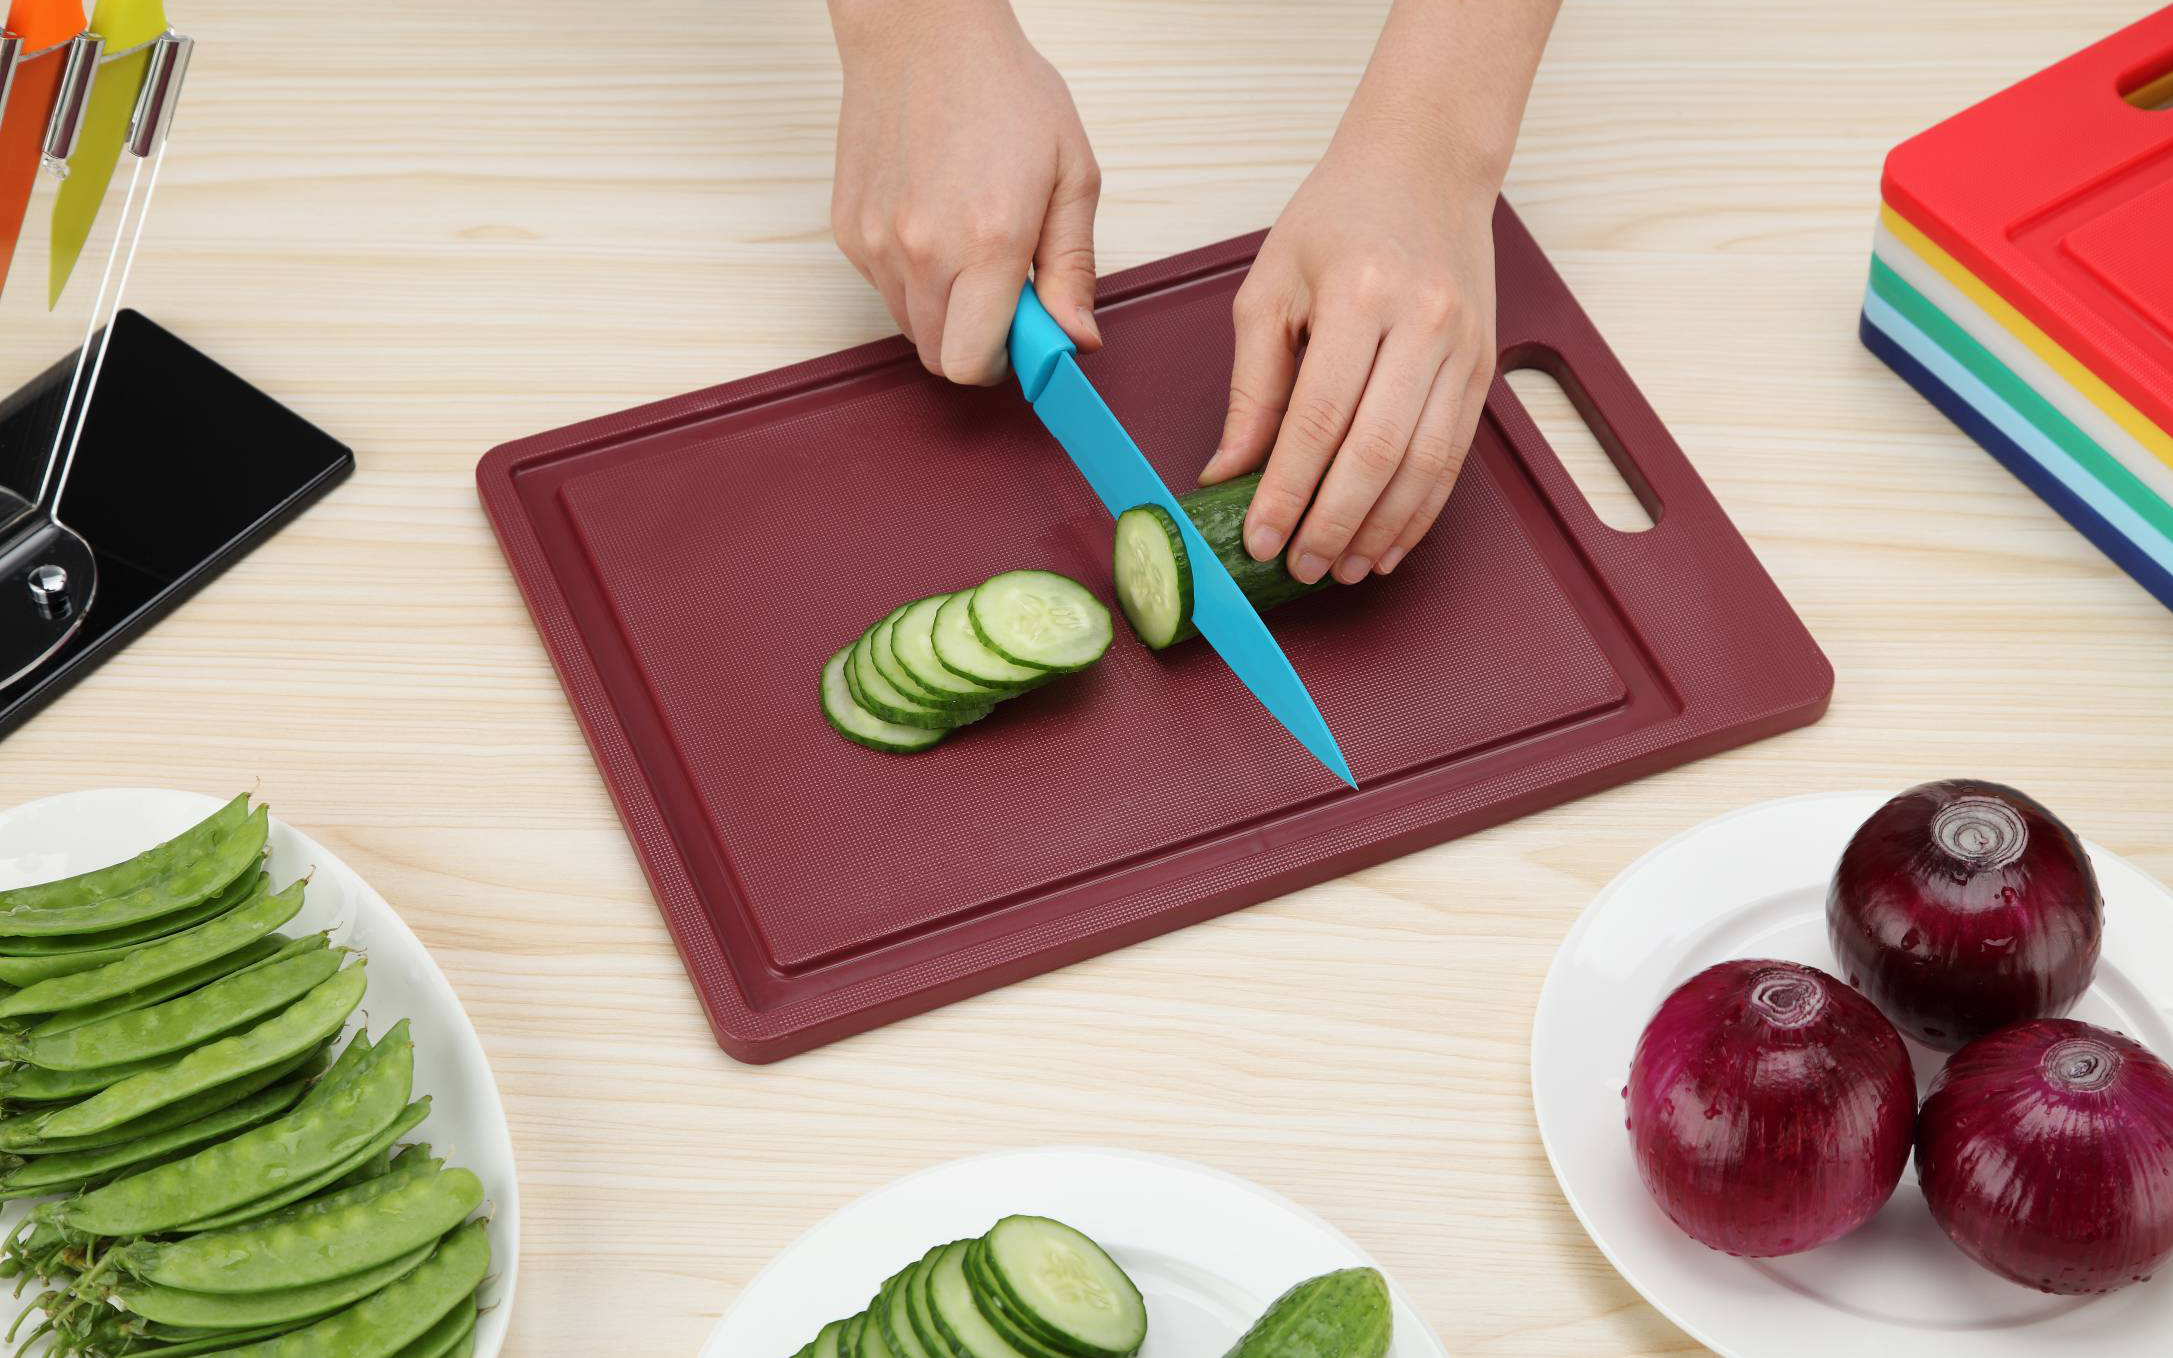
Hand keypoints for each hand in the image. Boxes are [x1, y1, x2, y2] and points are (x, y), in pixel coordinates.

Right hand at [827, 0, 1101, 384]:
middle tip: (1002, 293)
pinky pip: (883, 287)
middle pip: (939, 358)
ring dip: (943, 309)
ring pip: (909, 325)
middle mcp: (922, 250)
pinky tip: (931, 219)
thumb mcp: (1070, 174)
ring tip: (966, 245)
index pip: (973, 363)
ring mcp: (875, 242)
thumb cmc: (1004, 92)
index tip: (1024, 338)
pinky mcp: (846, 230)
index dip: (1004, 363)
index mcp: (988, 242)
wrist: (921, 32)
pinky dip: (910, 276)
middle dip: (975, 342)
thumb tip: (1076, 340)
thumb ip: (1073, 267)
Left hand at [1201, 140, 1498, 584]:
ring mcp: (1464, 348)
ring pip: (1426, 466)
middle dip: (1333, 524)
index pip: (1318, 418)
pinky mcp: (1485, 367)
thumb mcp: (1271, 287)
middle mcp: (1424, 323)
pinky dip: (1422, 509)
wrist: (1425, 164)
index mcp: (1361, 296)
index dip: (1288, 490)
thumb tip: (1228, 472)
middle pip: (1377, 452)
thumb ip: (1251, 386)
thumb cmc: (1339, 217)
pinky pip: (1455, 456)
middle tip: (1299, 567)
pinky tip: (1390, 541)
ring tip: (1343, 569)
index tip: (1259, 537)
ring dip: (1382, 530)